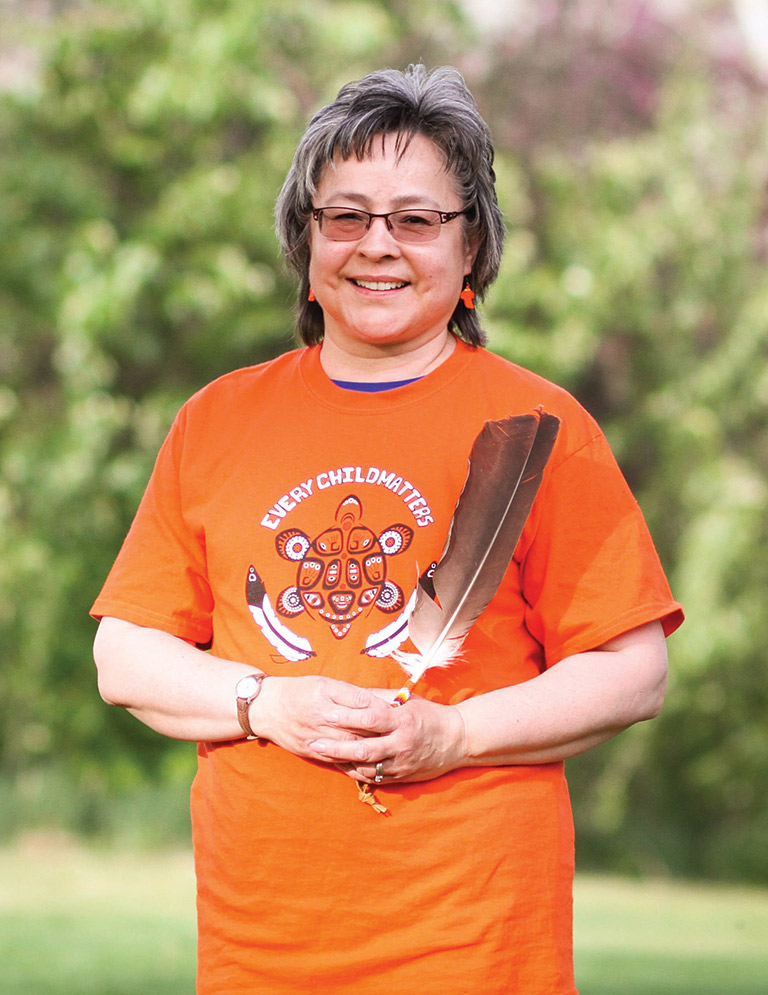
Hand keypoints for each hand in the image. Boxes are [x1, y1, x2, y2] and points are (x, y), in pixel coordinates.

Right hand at [248, 675, 388, 762]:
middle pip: (357, 726)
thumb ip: (352, 693)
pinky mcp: (312, 752)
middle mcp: (321, 716)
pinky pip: (337, 761)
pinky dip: (356, 765)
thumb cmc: (299, 691)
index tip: (400, 710)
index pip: (360, 702)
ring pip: (349, 746)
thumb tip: (380, 699)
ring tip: (392, 752)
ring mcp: (316, 736)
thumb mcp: (324, 683)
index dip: (381, 707)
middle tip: (403, 733)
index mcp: (325, 694)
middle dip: (382, 731)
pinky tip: (373, 767)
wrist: (267, 708)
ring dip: (372, 750)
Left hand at [307, 694, 468, 783]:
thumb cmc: (429, 715)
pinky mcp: (403, 777)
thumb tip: (353, 692)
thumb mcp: (407, 701)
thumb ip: (380, 698)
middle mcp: (401, 743)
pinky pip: (375, 778)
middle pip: (364, 748)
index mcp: (402, 720)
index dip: (347, 717)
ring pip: (366, 767)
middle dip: (336, 747)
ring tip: (322, 755)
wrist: (457, 739)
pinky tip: (342, 767)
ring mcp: (402, 763)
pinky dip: (357, 773)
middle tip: (314, 742)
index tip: (326, 715)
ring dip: (342, 762)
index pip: (370, 718)